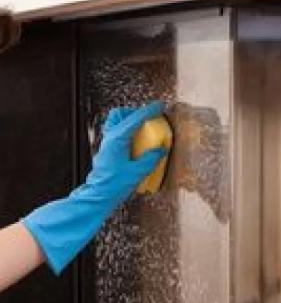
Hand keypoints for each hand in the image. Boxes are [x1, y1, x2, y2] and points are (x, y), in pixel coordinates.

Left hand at [22, 101, 166, 274]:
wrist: (98, 196)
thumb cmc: (114, 184)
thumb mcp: (137, 172)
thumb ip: (151, 158)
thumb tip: (161, 149)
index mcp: (118, 139)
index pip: (135, 118)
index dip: (149, 110)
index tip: (160, 106)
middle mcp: (110, 137)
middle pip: (119, 114)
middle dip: (134, 112)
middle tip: (148, 118)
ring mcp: (106, 143)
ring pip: (115, 122)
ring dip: (128, 120)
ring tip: (142, 129)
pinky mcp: (106, 150)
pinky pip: (116, 133)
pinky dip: (126, 131)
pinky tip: (135, 142)